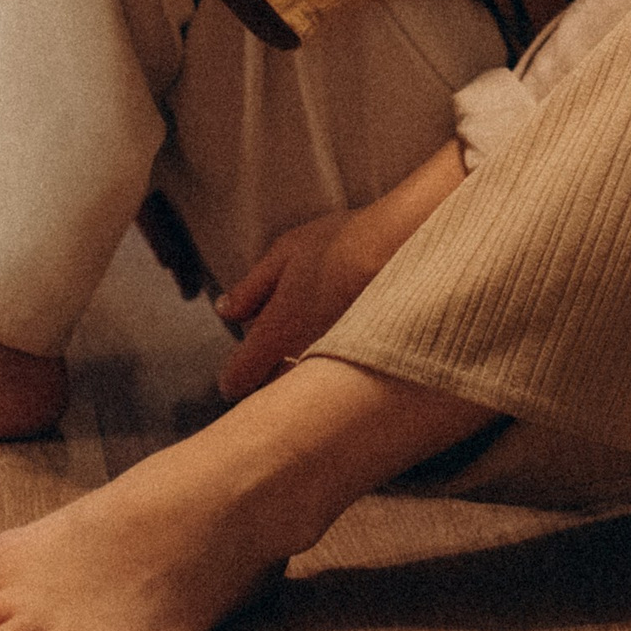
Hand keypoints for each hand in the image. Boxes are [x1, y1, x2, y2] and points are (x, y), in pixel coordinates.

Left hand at [211, 133, 466, 399]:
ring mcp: (336, 363)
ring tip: (310, 345)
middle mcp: (304, 357)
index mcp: (277, 331)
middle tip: (275, 353)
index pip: (240, 376)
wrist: (405, 247)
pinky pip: (337, 377)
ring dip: (302, 372)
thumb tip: (225, 311)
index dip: (232, 378)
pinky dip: (333, 367)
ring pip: (306, 383)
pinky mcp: (365, 363)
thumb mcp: (284, 253)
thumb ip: (250, 287)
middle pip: (274, 387)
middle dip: (270, 375)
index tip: (233, 376)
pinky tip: (344, 342)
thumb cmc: (340, 243)